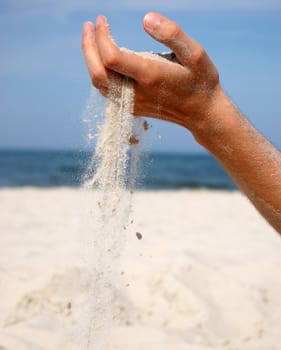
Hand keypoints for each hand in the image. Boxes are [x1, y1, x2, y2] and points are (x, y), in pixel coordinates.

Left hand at [82, 12, 222, 133]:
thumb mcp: (195, 53)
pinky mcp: (132, 108)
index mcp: (150, 77)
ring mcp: (133, 103)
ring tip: (91, 39)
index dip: (101, 36)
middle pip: (98, 72)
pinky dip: (99, 73)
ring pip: (100, 84)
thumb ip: (172, 34)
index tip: (102, 19)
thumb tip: (146, 18)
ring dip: (91, 60)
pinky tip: (103, 59)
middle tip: (88, 26)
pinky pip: (108, 91)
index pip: (111, 57)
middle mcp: (137, 93)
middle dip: (88, 47)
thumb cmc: (201, 81)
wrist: (202, 113)